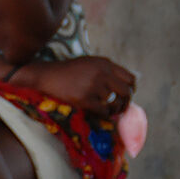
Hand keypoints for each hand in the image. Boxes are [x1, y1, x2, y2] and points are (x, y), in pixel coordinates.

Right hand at [12, 56, 137, 116]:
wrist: (48, 75)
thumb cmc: (69, 71)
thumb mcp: (91, 64)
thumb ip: (108, 72)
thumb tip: (126, 88)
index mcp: (105, 64)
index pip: (130, 79)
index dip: (132, 90)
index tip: (126, 95)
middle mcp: (102, 74)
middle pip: (127, 93)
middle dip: (126, 103)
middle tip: (120, 107)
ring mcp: (93, 86)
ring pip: (115, 104)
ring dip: (114, 110)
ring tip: (109, 111)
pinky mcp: (84, 99)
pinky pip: (103, 111)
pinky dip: (104, 114)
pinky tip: (99, 112)